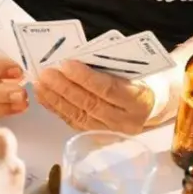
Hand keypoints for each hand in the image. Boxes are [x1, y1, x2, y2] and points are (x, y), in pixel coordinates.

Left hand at [34, 60, 176, 133]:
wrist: (152, 103)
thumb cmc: (139, 78)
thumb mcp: (131, 67)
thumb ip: (107, 64)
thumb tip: (74, 56)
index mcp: (139, 100)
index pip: (108, 89)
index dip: (85, 77)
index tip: (66, 64)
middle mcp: (127, 121)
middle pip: (90, 104)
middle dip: (64, 88)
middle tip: (46, 73)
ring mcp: (112, 133)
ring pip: (79, 116)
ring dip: (56, 99)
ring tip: (40, 84)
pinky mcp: (98, 137)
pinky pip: (74, 123)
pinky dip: (57, 109)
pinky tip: (45, 97)